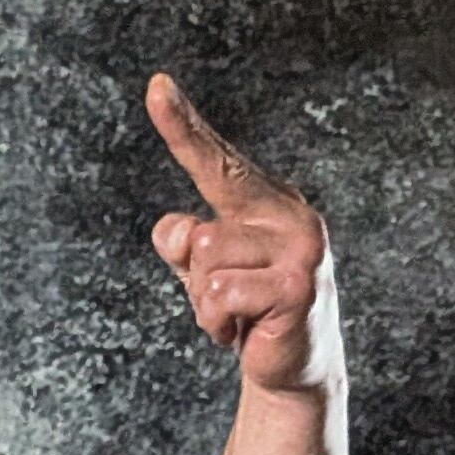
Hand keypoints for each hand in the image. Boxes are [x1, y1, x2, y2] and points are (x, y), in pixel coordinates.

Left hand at [145, 73, 341, 397]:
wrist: (294, 368)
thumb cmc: (249, 311)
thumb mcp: (204, 273)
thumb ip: (182, 245)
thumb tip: (177, 231)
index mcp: (266, 203)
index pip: (217, 162)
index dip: (182, 127)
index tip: (155, 86)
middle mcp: (289, 215)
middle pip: (198, 236)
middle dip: (197, 282)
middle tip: (232, 302)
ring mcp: (300, 248)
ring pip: (206, 265)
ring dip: (208, 306)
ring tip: (242, 316)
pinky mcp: (298, 285)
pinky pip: (221, 294)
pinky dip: (218, 323)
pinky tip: (249, 331)